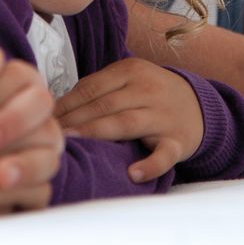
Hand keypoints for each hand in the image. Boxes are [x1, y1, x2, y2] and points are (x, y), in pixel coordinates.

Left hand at [54, 57, 203, 181]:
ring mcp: (163, 115)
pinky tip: (134, 174)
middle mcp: (147, 89)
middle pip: (106, 105)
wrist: (198, 105)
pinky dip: (150, 164)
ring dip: (98, 133)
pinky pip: (164, 154)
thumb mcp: (129, 78)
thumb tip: (56, 104)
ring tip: (74, 144)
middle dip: (75, 120)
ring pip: (127, 123)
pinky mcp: (178, 141)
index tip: (45, 118)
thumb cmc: (151, 93)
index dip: (67, 103)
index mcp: (131, 70)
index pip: (92, 86)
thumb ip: (100, 87)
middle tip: (50, 134)